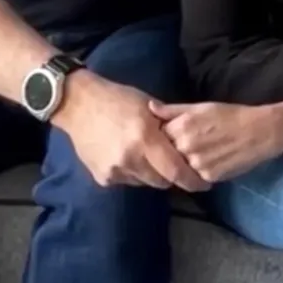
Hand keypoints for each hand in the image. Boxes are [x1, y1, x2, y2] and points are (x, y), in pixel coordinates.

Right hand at [51, 72, 207, 191]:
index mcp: (145, 138)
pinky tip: (127, 155)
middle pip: (162, 180)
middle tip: (175, 164)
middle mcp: (130, 159)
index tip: (205, 183)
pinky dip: (132, 172)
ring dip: (151, 173)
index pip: (175, 170)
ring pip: (144, 182)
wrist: (78, 104)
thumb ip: (168, 126)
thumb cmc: (119, 99)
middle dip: (171, 175)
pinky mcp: (102, 177)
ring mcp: (114, 171)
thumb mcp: (149, 106)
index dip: (192, 180)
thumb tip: (187, 144)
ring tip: (147, 155)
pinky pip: (127, 181)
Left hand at [151, 100, 282, 183]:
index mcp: (181, 126)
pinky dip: (200, 173)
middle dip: (174, 153)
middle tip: (192, 146)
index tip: (174, 136)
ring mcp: (196, 163)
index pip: (158, 138)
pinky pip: (195, 178)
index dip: (165, 138)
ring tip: (204, 154)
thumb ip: (173, 110)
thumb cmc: (231, 115)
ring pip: (180, 169)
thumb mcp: (201, 107)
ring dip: (186, 164)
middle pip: (167, 155)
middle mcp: (185, 146)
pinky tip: (213, 162)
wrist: (260, 131)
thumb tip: (150, 109)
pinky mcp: (208, 177)